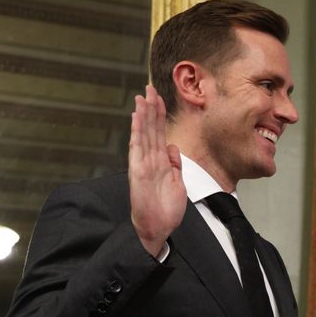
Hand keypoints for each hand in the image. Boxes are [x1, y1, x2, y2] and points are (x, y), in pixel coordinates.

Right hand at [129, 85, 185, 257]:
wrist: (157, 228)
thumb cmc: (165, 209)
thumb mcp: (178, 182)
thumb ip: (175, 164)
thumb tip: (173, 148)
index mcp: (160, 162)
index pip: (159, 133)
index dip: (159, 116)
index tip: (159, 98)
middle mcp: (149, 160)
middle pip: (150, 129)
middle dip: (150, 109)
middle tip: (149, 88)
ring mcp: (143, 164)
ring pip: (143, 134)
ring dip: (143, 115)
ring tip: (142, 97)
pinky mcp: (138, 171)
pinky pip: (138, 148)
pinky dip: (137, 132)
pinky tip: (137, 118)